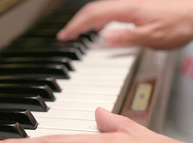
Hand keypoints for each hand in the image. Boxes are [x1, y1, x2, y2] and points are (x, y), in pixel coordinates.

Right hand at [57, 0, 192, 48]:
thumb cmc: (180, 24)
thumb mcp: (153, 37)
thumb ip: (127, 37)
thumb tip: (104, 38)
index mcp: (127, 9)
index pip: (93, 15)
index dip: (75, 26)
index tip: (64, 36)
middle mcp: (127, 3)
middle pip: (93, 9)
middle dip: (75, 23)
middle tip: (64, 35)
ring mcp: (131, 3)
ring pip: (100, 8)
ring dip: (85, 20)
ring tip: (77, 32)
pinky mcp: (136, 6)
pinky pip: (110, 10)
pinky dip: (98, 19)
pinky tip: (99, 28)